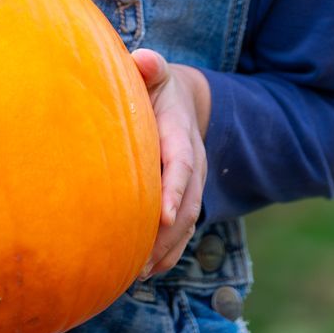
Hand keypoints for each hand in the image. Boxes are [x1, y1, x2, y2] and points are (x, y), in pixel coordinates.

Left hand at [130, 48, 209, 279]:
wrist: (180, 100)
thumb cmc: (153, 86)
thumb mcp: (154, 73)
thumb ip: (149, 67)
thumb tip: (143, 59)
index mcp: (181, 134)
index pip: (182, 165)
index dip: (174, 190)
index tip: (163, 215)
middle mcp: (193, 162)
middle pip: (188, 203)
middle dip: (168, 234)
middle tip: (142, 260)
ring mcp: (192, 184)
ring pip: (187, 222)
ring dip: (167, 250)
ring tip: (140, 273)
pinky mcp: (184, 198)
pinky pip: (182, 230)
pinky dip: (168, 252)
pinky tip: (145, 271)